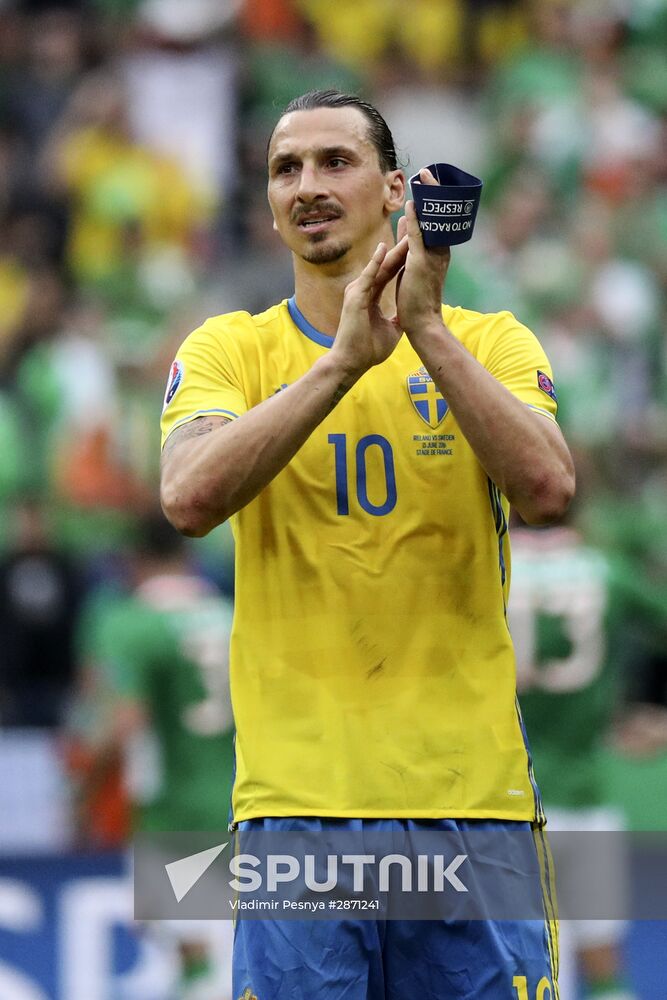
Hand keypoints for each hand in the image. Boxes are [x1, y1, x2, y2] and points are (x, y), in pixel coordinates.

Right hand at [331, 239, 408, 377]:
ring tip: (404, 233)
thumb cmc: (367, 349)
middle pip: (385, 265)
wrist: (352, 362)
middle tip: (411, 228)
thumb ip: (398, 317)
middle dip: (399, 248)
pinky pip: (367, 276)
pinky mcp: (355, 297)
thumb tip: (410, 314)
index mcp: (371, 297)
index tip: (415, 245)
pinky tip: (383, 248)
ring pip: (379, 267)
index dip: (402, 259)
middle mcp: (363, 290)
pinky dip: (375, 262)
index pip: (390, 273)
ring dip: (392, 250)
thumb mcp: (391, 330)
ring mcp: (358, 292)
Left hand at [395, 168, 450, 344]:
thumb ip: (410, 241)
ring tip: (425, 178)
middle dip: (434, 193)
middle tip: (428, 172)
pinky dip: (416, 219)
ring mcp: (431, 256)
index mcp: (439, 252)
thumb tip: (406, 219)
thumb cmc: (415, 297)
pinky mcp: (420, 263)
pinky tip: (414, 203)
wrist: (421, 322)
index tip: (428, 181)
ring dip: (428, 199)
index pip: (437, 220)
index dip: (434, 200)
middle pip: (438, 215)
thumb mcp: (412, 263)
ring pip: (431, 222)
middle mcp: (440, 251)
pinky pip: (418, 236)